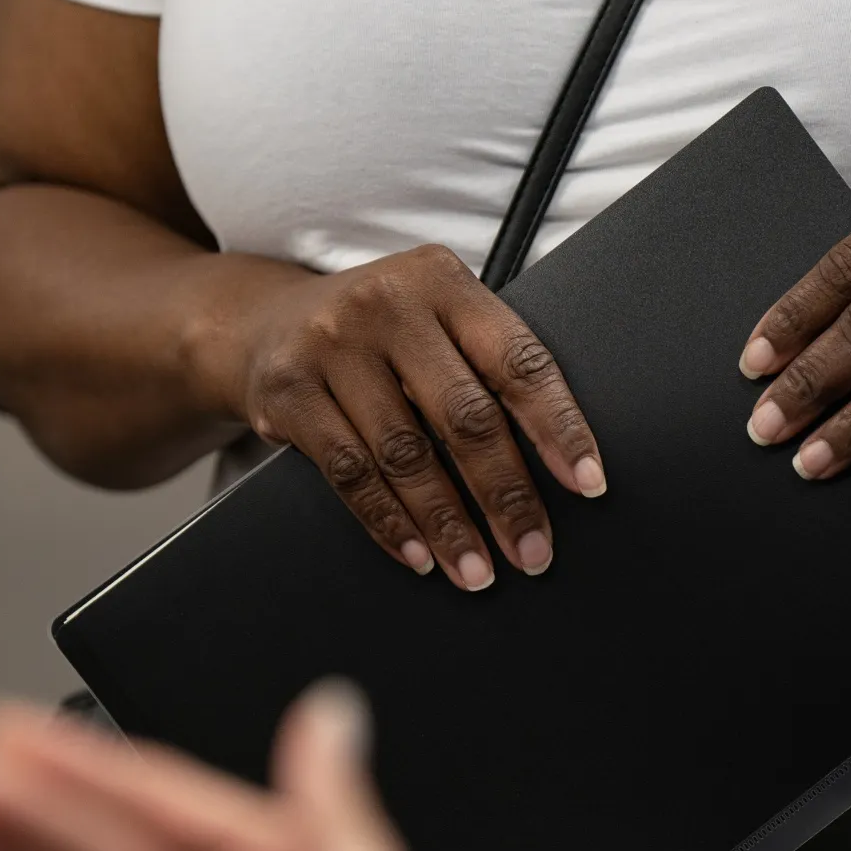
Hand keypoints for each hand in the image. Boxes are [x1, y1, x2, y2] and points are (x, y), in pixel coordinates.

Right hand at [210, 244, 606, 589]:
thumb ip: (482, 365)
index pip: (516, 360)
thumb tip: (557, 461)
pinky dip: (389, 522)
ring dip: (448, 525)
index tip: (587, 484)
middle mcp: (385, 303)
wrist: (263, 324)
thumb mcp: (432, 320)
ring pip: (405, 454)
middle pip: (464, 415)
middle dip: (506, 496)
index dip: (557, 427)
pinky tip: (418, 554)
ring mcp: (331, 345)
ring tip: (477, 571)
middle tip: (533, 552)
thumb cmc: (377, 334)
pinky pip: (350, 472)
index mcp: (441, 279)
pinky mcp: (289, 391)